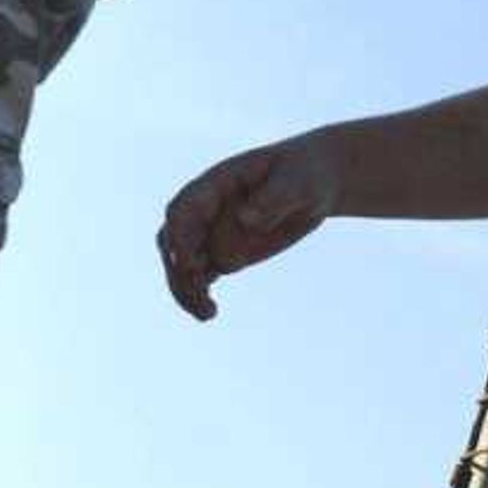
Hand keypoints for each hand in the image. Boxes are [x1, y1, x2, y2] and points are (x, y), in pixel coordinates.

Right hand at [157, 129, 345, 320]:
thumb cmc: (305, 174)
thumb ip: (272, 198)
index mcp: (216, 184)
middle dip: (179, 270)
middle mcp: (206, 210)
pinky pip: (200, 276)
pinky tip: (208, 313)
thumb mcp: (297, 181)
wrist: (314, 184)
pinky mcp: (224, 254)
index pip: (183, 209)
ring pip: (182, 264)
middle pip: (174, 241)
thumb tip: (245, 220)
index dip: (180, 237)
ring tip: (208, 314)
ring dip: (186, 290)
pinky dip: (199, 295)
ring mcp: (213, 233)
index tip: (190, 265)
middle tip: (201, 296)